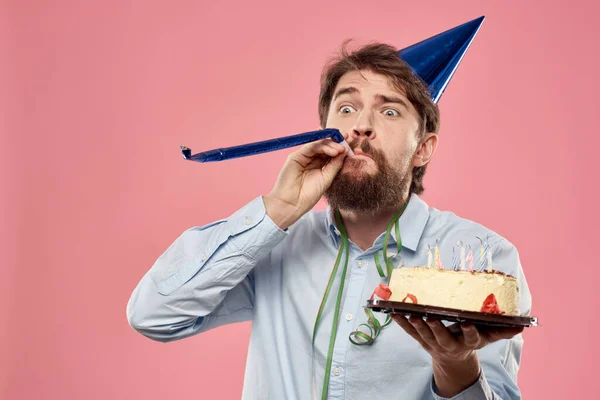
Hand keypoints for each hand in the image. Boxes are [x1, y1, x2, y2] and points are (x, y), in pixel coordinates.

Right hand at [264, 132, 349, 229]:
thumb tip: (345, 150)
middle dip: (336, 142)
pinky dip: (322, 147)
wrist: (293, 204)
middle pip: (324, 146)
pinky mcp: (296, 156)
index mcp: (319, 165)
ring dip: (331, 145)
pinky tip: (333, 151)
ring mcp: (303, 157)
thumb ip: (335, 164)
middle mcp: (311, 159)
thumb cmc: (309, 195)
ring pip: (318, 144)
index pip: (330, 152)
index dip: (339, 146)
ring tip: (340, 149)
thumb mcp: (327, 178)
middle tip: (347, 141)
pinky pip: (310, 147)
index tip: (350, 144)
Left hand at [391, 315, 523, 361]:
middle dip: (436, 327)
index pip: (471, 337)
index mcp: (468, 342)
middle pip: (442, 337)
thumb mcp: (488, 337)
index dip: (469, 330)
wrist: (453, 359)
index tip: (467, 322)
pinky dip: (401, 322)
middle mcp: (450, 344)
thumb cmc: (471, 341)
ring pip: (423, 335)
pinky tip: (393, 312)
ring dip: (416, 324)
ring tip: (409, 313)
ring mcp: (433, 343)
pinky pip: (410, 332)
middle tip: (430, 316)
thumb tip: (522, 324)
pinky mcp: (421, 340)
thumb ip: (501, 330)